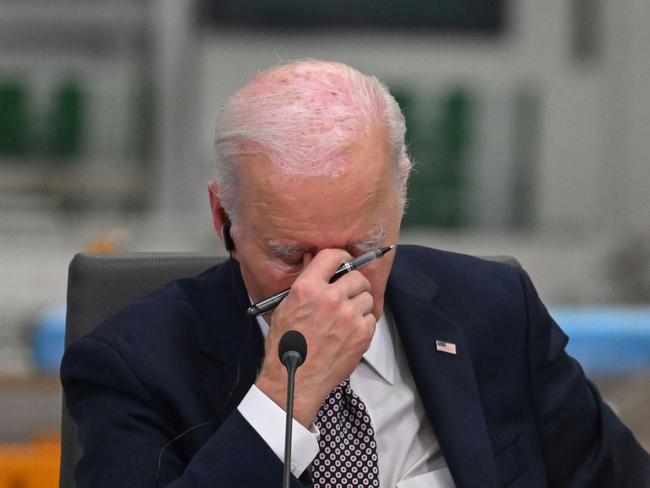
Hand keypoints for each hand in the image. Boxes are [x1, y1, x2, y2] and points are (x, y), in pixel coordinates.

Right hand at [255, 249, 375, 425]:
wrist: (294, 380)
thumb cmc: (285, 345)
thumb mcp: (285, 307)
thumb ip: (304, 283)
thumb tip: (313, 261)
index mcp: (308, 287)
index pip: (333, 256)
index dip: (342, 257)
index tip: (345, 263)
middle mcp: (330, 298)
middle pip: (357, 277)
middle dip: (354, 284)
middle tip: (348, 294)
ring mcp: (348, 316)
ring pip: (367, 297)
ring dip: (360, 304)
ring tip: (347, 317)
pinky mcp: (361, 334)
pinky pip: (371, 318)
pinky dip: (364, 323)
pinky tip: (350, 332)